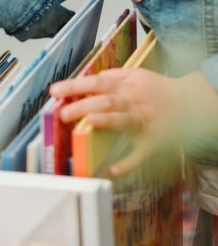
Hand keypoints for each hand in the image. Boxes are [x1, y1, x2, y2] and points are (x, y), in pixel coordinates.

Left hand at [50, 68, 184, 175]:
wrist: (191, 102)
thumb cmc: (156, 90)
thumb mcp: (134, 76)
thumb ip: (109, 78)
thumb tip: (80, 83)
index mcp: (125, 85)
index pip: (95, 83)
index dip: (74, 86)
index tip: (54, 91)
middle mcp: (133, 102)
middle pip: (106, 101)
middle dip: (84, 106)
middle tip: (63, 113)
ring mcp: (143, 121)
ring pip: (123, 120)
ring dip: (106, 121)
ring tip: (88, 122)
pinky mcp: (152, 141)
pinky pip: (140, 153)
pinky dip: (127, 163)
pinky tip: (112, 170)